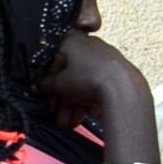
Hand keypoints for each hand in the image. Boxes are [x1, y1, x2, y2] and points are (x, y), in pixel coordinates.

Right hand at [37, 32, 160, 163]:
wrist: (123, 88)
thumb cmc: (87, 78)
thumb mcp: (58, 84)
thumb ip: (45, 84)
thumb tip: (39, 86)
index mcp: (72, 40)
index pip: (53, 62)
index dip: (48, 84)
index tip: (48, 99)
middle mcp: (89, 45)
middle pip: (69, 75)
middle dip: (63, 100)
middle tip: (58, 116)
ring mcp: (106, 57)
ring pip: (84, 82)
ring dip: (74, 104)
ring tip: (71, 123)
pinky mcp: (118, 71)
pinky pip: (98, 85)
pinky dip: (89, 100)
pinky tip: (85, 115)